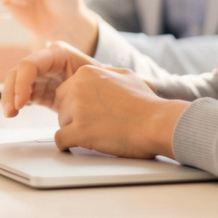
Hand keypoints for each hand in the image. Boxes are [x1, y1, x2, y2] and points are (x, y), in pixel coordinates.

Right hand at [2, 41, 98, 115]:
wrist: (108, 95)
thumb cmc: (105, 82)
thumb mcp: (99, 76)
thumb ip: (94, 77)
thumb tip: (95, 77)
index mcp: (58, 53)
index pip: (30, 64)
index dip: (22, 82)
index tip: (21, 103)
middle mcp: (45, 61)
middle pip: (18, 72)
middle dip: (11, 91)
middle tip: (12, 111)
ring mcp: (40, 75)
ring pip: (15, 82)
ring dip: (9, 97)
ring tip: (11, 114)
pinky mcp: (38, 89)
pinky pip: (20, 94)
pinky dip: (14, 103)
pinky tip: (13, 113)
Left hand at [52, 64, 187, 159]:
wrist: (156, 123)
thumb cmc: (146, 103)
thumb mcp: (126, 76)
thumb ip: (106, 73)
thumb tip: (99, 74)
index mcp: (86, 73)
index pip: (66, 90)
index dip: (76, 103)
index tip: (89, 112)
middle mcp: (78, 87)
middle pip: (61, 106)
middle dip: (73, 116)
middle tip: (93, 124)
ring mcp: (77, 108)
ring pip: (61, 122)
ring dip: (74, 130)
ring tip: (96, 134)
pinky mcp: (80, 130)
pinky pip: (60, 140)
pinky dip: (68, 145)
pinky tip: (79, 145)